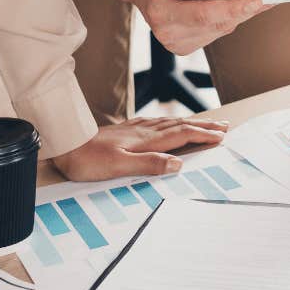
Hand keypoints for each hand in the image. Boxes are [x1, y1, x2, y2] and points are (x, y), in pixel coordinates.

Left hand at [50, 116, 228, 181]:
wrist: (65, 145)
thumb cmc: (88, 160)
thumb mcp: (118, 167)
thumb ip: (149, 164)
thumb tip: (178, 164)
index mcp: (146, 141)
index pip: (181, 135)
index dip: (202, 135)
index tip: (221, 136)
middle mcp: (144, 131)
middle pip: (180, 125)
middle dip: (203, 126)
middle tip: (224, 126)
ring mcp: (134, 129)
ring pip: (169, 122)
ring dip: (190, 122)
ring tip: (205, 123)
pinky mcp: (125, 130)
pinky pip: (156, 123)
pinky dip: (170, 122)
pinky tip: (168, 123)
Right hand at [123, 0, 270, 55]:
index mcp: (159, 12)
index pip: (203, 14)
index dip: (232, 8)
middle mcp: (169, 34)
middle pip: (218, 23)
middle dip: (247, 9)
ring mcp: (178, 43)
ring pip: (222, 28)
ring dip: (246, 13)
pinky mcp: (187, 44)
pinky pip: (219, 29)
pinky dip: (237, 16)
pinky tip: (256, 4)